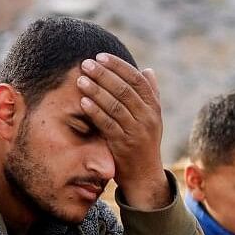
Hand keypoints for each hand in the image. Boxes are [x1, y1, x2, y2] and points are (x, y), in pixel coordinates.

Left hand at [76, 53, 167, 208]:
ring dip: (96, 90)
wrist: (145, 177)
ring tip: (81, 79)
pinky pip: (108, 124)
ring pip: (115, 105)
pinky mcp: (124, 145)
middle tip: (86, 63)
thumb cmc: (144, 144)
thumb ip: (150, 95)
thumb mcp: (152, 119)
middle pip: (124, 89)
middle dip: (104, 74)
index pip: (137, 79)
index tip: (101, 56)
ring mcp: (136, 132)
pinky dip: (95, 111)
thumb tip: (148, 70)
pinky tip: (83, 101)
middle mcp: (148, 118)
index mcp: (153, 108)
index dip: (118, 66)